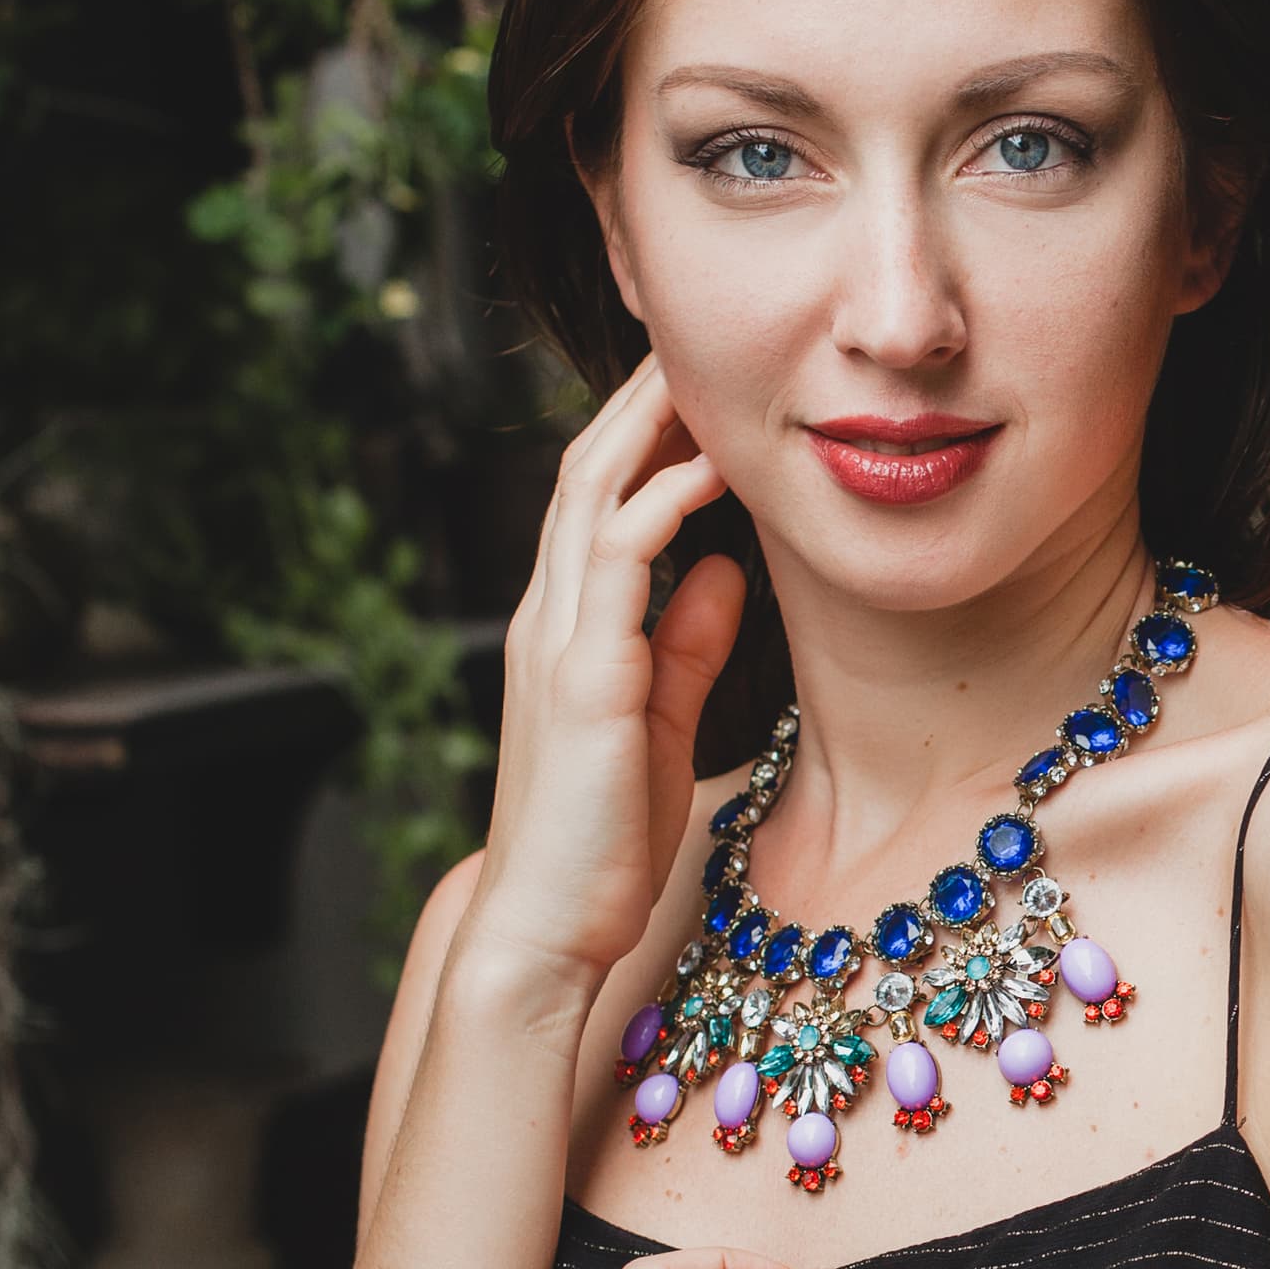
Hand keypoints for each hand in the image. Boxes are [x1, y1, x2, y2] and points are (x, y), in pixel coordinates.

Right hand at [460, 355, 748, 995]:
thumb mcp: (659, 720)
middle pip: (586, 473)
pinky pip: (615, 564)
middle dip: (640, 402)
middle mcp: (551, 619)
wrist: (548, 929)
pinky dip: (660, 505)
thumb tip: (721, 567)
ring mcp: (560, 643)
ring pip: (591, 497)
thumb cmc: (604, 840)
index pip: (598, 500)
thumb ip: (684, 642)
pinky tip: (710, 470)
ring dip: (648, 429)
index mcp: (570, 629)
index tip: (701, 381)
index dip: (642, 435)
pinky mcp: (585, 679)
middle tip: (696, 339)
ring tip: (704, 372)